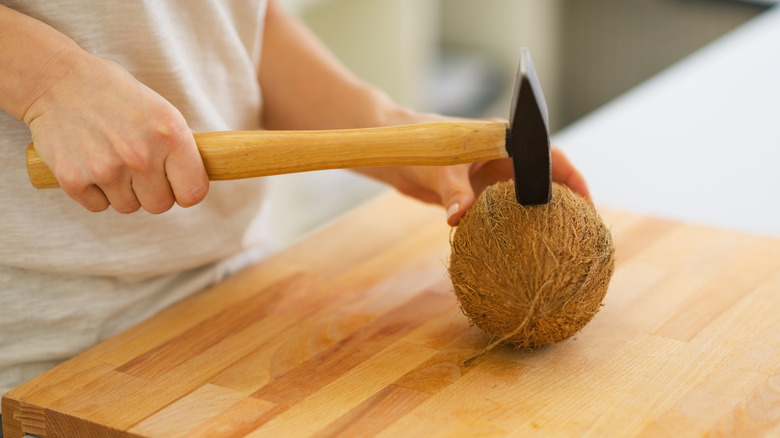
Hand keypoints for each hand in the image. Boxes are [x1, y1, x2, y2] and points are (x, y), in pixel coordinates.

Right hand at [24, 53, 208, 213]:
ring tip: (111, 159)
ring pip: (128, 207)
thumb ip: (179, 145)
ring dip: (122, 191)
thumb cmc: (114, 94)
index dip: (185, 191)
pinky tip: (89, 162)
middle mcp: (141, 155)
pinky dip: (94, 192)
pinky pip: (98, 206)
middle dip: (152, 192)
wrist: (55, 80)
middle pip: (160, 205)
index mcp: (170, 135)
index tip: (176, 184)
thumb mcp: (159, 110)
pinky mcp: (74, 180)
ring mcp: (106, 169)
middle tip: (138, 168)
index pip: (193, 192)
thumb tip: (199, 175)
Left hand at [358, 146, 588, 225]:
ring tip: (558, 242)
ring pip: (524, 197)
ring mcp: (490, 176)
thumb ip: (452, 190)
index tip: (585, 202)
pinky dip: (513, 225)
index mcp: (502, 139)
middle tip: (581, 230)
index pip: (547, 155)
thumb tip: (461, 215)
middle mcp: (502, 157)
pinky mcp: (477, 193)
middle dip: (563, 201)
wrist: (392, 154)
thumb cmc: (417, 147)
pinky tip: (521, 246)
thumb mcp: (438, 168)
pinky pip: (502, 210)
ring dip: (539, 215)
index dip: (570, 177)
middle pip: (542, 179)